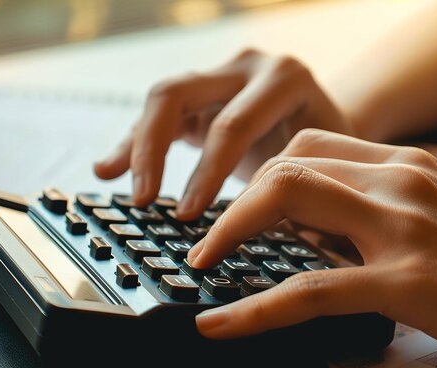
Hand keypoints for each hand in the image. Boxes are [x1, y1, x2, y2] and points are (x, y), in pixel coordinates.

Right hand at [94, 49, 347, 219]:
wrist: (329, 124)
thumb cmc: (329, 150)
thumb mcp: (319, 164)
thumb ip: (286, 184)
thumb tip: (250, 232)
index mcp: (284, 78)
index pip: (232, 125)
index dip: (206, 173)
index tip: (188, 218)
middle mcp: (247, 66)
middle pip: (178, 94)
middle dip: (153, 149)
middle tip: (142, 200)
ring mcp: (219, 75)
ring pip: (161, 101)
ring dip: (135, 143)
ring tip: (108, 175)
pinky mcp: (201, 93)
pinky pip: (160, 117)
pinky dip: (136, 143)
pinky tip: (109, 168)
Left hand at [190, 129, 436, 367]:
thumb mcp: (432, 219)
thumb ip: (372, 212)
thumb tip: (306, 229)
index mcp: (405, 166)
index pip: (310, 146)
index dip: (263, 175)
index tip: (241, 210)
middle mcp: (399, 181)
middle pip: (288, 163)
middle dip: (235, 200)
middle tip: (208, 240)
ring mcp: (402, 226)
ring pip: (287, 200)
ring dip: (231, 232)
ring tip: (203, 263)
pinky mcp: (406, 281)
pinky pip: (309, 289)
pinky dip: (255, 309)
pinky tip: (221, 324)